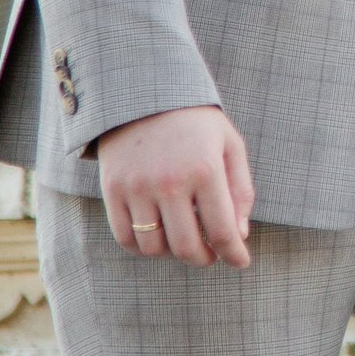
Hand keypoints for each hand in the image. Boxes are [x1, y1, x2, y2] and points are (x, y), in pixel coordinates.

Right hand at [97, 104, 254, 267]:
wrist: (145, 94)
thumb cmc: (196, 124)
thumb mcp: (230, 145)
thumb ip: (241, 190)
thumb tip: (240, 236)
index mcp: (205, 169)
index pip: (222, 230)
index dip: (234, 254)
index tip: (241, 261)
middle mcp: (170, 182)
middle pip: (186, 247)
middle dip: (204, 259)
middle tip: (211, 254)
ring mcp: (137, 187)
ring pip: (154, 248)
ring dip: (173, 253)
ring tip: (185, 239)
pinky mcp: (113, 190)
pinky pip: (125, 238)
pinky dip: (144, 247)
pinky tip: (159, 237)